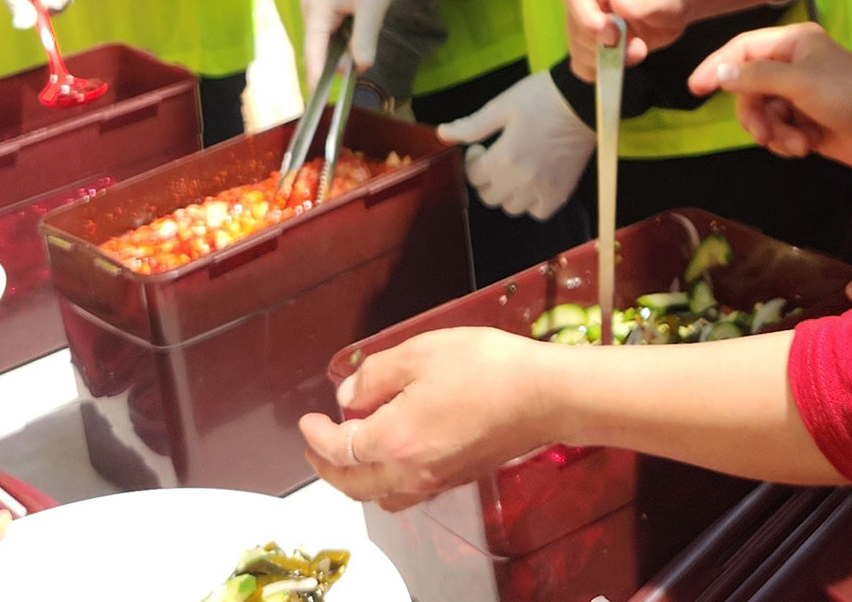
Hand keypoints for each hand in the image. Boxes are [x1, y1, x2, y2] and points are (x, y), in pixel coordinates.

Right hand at [298, 0, 401, 87]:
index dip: (316, 74)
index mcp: (316, 7)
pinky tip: (353, 55)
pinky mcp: (326, 13)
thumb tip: (361, 68)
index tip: (319, 99)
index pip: (313, 49)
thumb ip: (364, 37)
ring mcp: (317, 11)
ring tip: (353, 70)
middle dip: (329, 68)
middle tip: (347, 87)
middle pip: (315, 49)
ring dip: (337, 59)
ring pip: (323, 45)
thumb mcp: (373, 7)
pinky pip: (330, 38)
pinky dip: (341, 49)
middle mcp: (310, 10)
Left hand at [301, 327, 559, 510]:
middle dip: (327, 467)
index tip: (306, 422)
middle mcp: (412, 471)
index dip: (317, 436)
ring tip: (346, 453)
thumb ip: (375, 376)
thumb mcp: (418, 354)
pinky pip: (406, 494)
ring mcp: (436, 481)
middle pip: (355, 484)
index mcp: (396, 440)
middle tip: (314, 445)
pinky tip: (388, 456)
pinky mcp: (456, 479)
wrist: (544, 396)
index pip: (340, 448)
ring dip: (355, 480)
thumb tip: (349, 396)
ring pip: (380, 496)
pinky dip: (385, 483)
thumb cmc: (485, 368)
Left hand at [435, 70, 593, 220]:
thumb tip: (442, 133)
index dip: (472, 162)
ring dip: (507, 192)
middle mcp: (521, 179)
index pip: (473, 177)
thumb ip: (472, 125)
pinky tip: (532, 184)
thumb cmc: (540, 98)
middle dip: (486, 178)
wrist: (583, 101)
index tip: (481, 148)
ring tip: (514, 171)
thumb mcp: (502, 105)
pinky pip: (538, 213)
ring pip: (511, 208)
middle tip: (495, 160)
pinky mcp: (561, 193)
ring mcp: (543, 189)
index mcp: (504, 157)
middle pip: (489, 196)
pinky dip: (531, 203)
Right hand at [564, 0, 693, 77]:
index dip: (587, 19)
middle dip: (602, 44)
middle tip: (636, 47)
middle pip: (574, 26)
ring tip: (638, 50)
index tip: (612, 36)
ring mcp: (584, 18)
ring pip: (577, 48)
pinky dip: (600, 71)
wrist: (678, 4)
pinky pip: (582, 64)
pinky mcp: (591, 41)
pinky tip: (622, 64)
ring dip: (606, 59)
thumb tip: (617, 4)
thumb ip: (641, 0)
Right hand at [688, 23, 851, 170]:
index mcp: (792, 44)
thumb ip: (756, 77)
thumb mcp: (799, 82)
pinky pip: (778, 131)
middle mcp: (793, 66)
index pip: (742, 50)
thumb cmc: (850, 95)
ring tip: (794, 144)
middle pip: (749, 88)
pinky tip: (805, 147)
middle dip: (754, 114)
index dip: (717, 67)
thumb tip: (720, 74)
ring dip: (773, 132)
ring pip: (762, 113)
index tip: (695, 89)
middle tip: (761, 133)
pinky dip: (786, 142)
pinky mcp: (807, 123)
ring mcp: (800, 96)